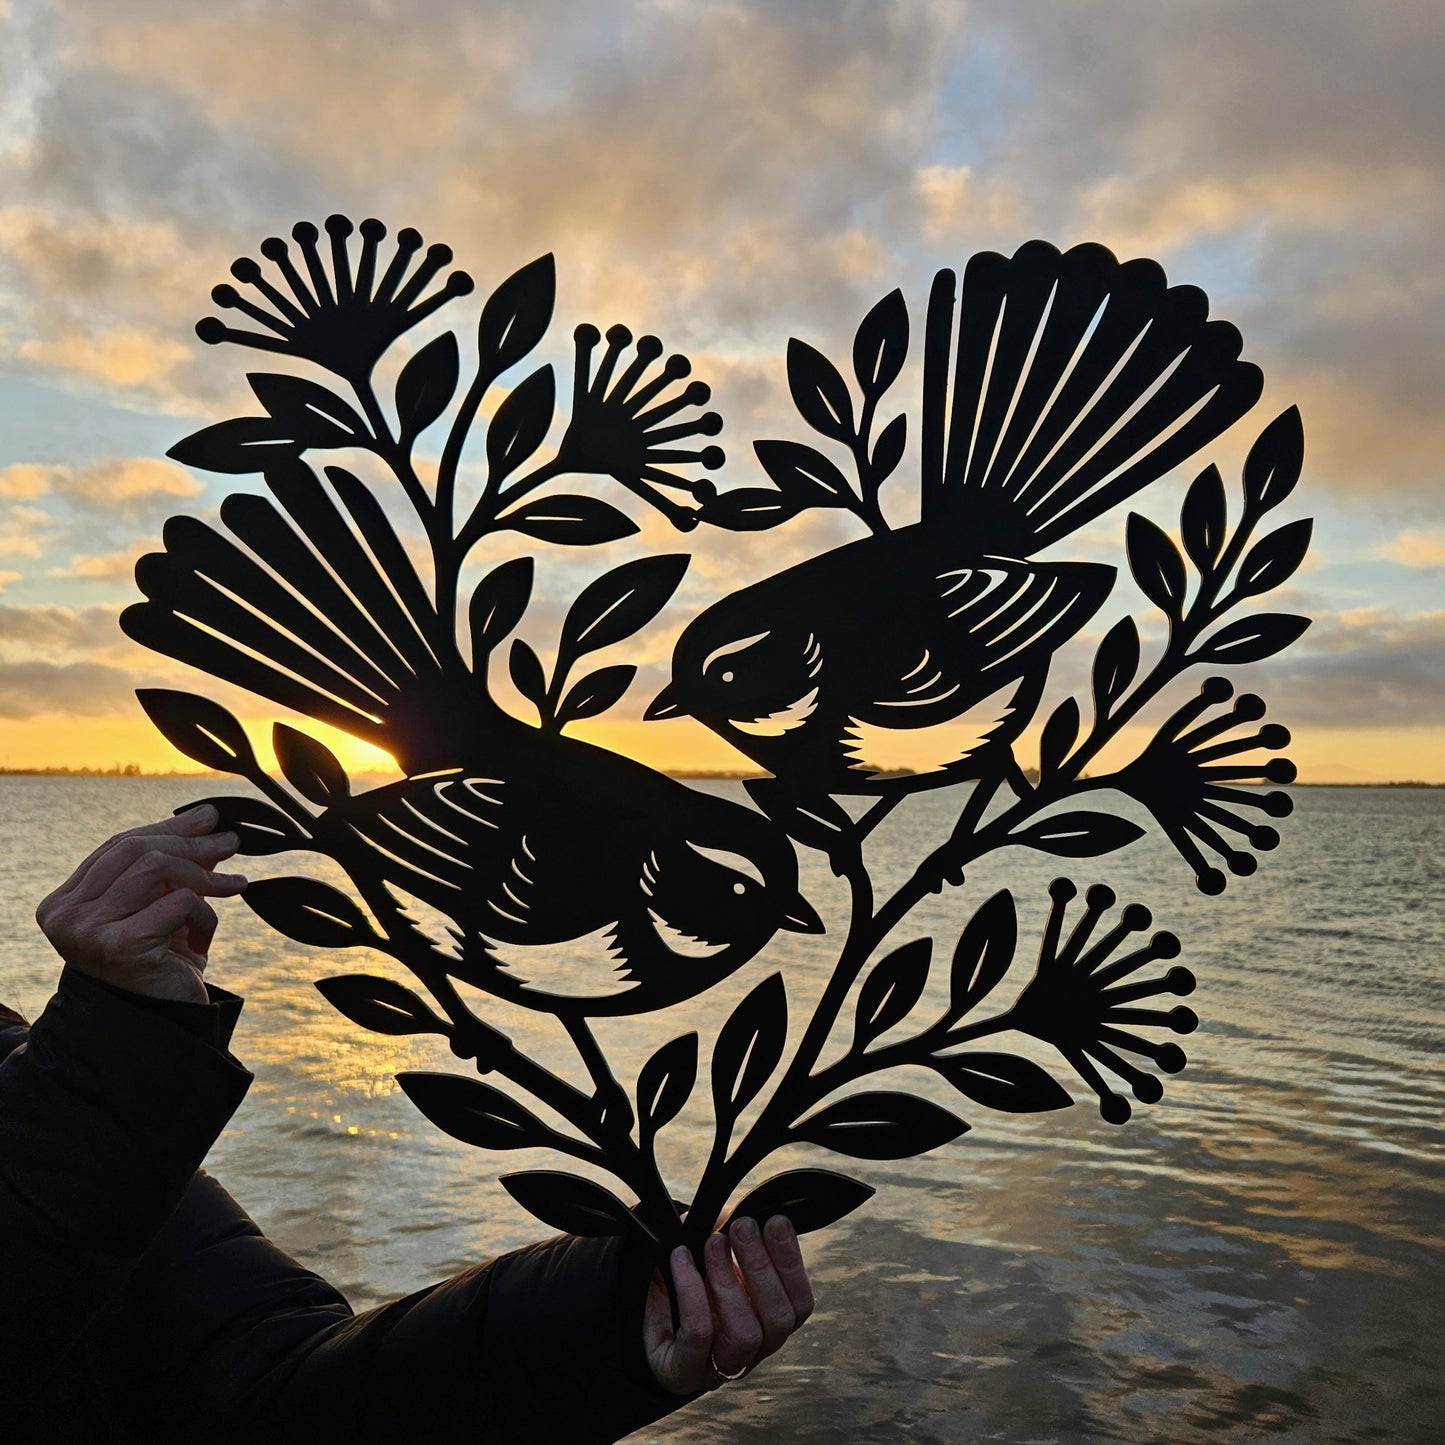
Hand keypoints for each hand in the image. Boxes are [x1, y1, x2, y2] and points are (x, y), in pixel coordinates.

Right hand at [35, 806, 247, 1002]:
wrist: (161, 1023)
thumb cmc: (160, 964)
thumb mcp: (163, 906)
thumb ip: (173, 867)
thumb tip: (205, 821)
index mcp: (65, 902)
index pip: (118, 846)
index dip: (166, 827)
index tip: (207, 819)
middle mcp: (66, 915)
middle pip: (135, 849)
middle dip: (190, 841)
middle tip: (231, 842)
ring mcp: (88, 930)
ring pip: (156, 867)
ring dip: (203, 875)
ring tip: (233, 885)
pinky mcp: (121, 945)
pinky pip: (179, 901)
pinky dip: (204, 914)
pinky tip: (205, 938)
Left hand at [644, 1215, 813, 1394]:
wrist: (647, 1326)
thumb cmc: (691, 1289)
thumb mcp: (714, 1258)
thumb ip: (728, 1234)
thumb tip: (735, 1210)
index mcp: (771, 1323)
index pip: (800, 1303)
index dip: (792, 1263)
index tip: (776, 1221)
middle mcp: (755, 1350)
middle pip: (778, 1320)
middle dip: (762, 1267)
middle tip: (742, 1227)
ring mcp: (722, 1366)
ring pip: (744, 1334)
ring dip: (730, 1281)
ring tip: (713, 1243)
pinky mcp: (686, 1370)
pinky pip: (698, 1334)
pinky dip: (692, 1291)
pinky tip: (681, 1259)